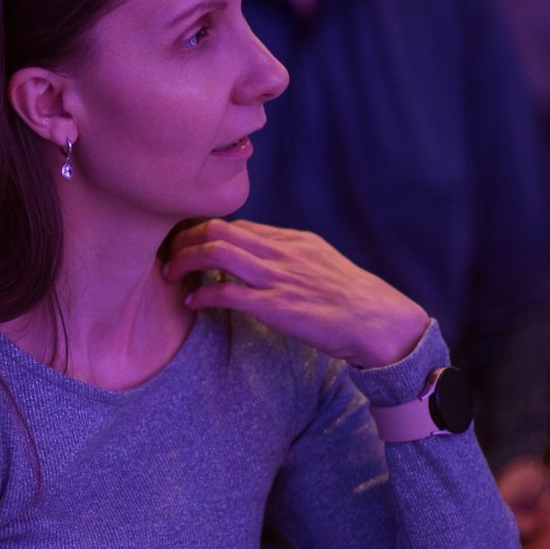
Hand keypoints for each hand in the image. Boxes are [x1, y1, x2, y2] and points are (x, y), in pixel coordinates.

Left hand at [162, 220, 429, 367]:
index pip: (237, 225)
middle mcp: (282, 252)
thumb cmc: (353, 301)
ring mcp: (279, 278)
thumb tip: (261, 260)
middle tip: (168, 254)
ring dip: (184, 260)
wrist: (381, 323)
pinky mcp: (277, 307)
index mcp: (293, 241)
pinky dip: (201, 295)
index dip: (204, 232)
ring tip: (169, 273)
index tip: (187, 244)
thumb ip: (290, 259)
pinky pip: (227, 293)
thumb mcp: (322, 265)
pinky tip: (191, 303)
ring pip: (217, 253)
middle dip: (185, 239)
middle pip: (219, 230)